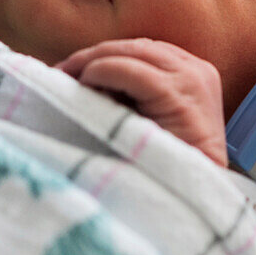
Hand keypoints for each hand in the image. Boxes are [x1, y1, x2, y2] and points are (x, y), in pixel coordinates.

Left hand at [59, 39, 227, 166]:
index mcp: (193, 74)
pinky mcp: (180, 96)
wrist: (193, 207)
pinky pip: (131, 70)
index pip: (144, 51)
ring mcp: (192, 81)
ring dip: (93, 61)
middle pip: (137, 48)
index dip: (106, 55)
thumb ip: (130, 97)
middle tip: (58, 71)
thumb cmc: (163, 171)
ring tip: (65, 78)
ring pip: (132, 52)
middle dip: (94, 56)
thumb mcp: (150, 122)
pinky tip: (84, 85)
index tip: (72, 70)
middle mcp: (197, 71)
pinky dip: (102, 71)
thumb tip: (81, 80)